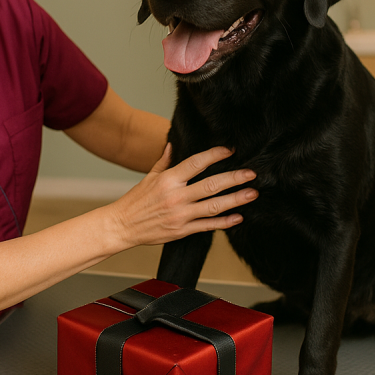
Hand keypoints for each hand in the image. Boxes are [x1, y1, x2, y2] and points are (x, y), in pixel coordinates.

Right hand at [107, 144, 257, 248]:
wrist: (122, 226)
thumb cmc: (135, 201)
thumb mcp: (149, 176)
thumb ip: (164, 161)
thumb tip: (173, 144)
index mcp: (169, 179)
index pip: (197, 163)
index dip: (215, 155)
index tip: (230, 150)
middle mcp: (176, 196)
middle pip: (212, 185)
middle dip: (234, 178)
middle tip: (251, 174)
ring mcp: (181, 215)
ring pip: (214, 206)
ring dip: (236, 200)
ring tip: (251, 193)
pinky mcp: (182, 230)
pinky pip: (208, 226)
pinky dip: (224, 222)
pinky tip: (238, 217)